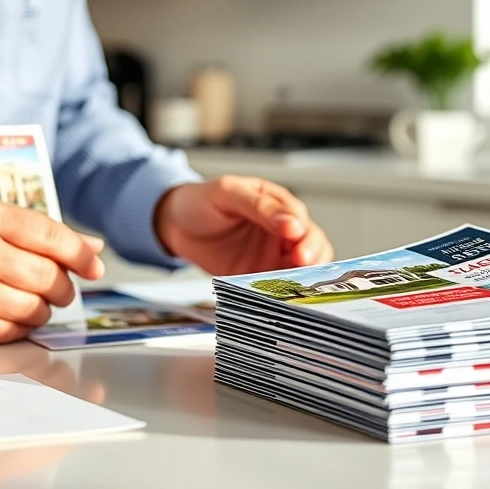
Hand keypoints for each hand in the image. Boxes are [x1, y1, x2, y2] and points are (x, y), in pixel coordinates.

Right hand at [0, 195, 105, 345]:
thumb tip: (93, 247)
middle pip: (46, 276)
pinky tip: (10, 318)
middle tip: (59, 291)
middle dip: (63, 288)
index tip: (93, 268)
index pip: (49, 235)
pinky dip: (19, 328)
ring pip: (31, 308)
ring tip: (32, 304)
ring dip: (42, 311)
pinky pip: (7, 332)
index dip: (80, 255)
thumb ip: (37, 231)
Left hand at [153, 176, 333, 275]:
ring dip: (305, 276)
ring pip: (305, 267)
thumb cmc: (202, 201)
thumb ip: (259, 206)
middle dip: (312, 255)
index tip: (295, 242)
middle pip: (312, 244)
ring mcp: (273, 254)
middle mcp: (281, 230)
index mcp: (277, 204)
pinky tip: (281, 295)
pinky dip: (286, 292)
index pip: (300, 219)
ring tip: (294, 283)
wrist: (176, 225)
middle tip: (300, 264)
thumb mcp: (228, 193)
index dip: (302, 232)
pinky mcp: (262, 276)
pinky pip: (281, 286)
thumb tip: (291, 223)